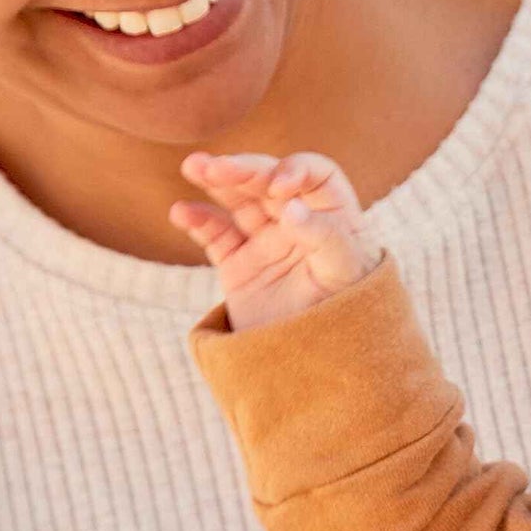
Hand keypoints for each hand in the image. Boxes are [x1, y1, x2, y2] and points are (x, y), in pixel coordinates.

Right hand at [171, 151, 376, 331]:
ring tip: (193, 166)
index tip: (280, 187)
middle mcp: (300, 222)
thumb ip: (325, 238)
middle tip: (217, 167)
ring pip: (239, 200)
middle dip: (245, 170)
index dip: (297, 170)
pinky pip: (216, 235)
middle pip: (270, 181)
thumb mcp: (346, 274)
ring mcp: (267, 241)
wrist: (322, 364)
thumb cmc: (349, 313)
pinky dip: (198, 221)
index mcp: (336, 217)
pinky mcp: (240, 265)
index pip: (317, 175)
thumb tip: (292, 207)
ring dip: (216, 180)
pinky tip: (181, 212)